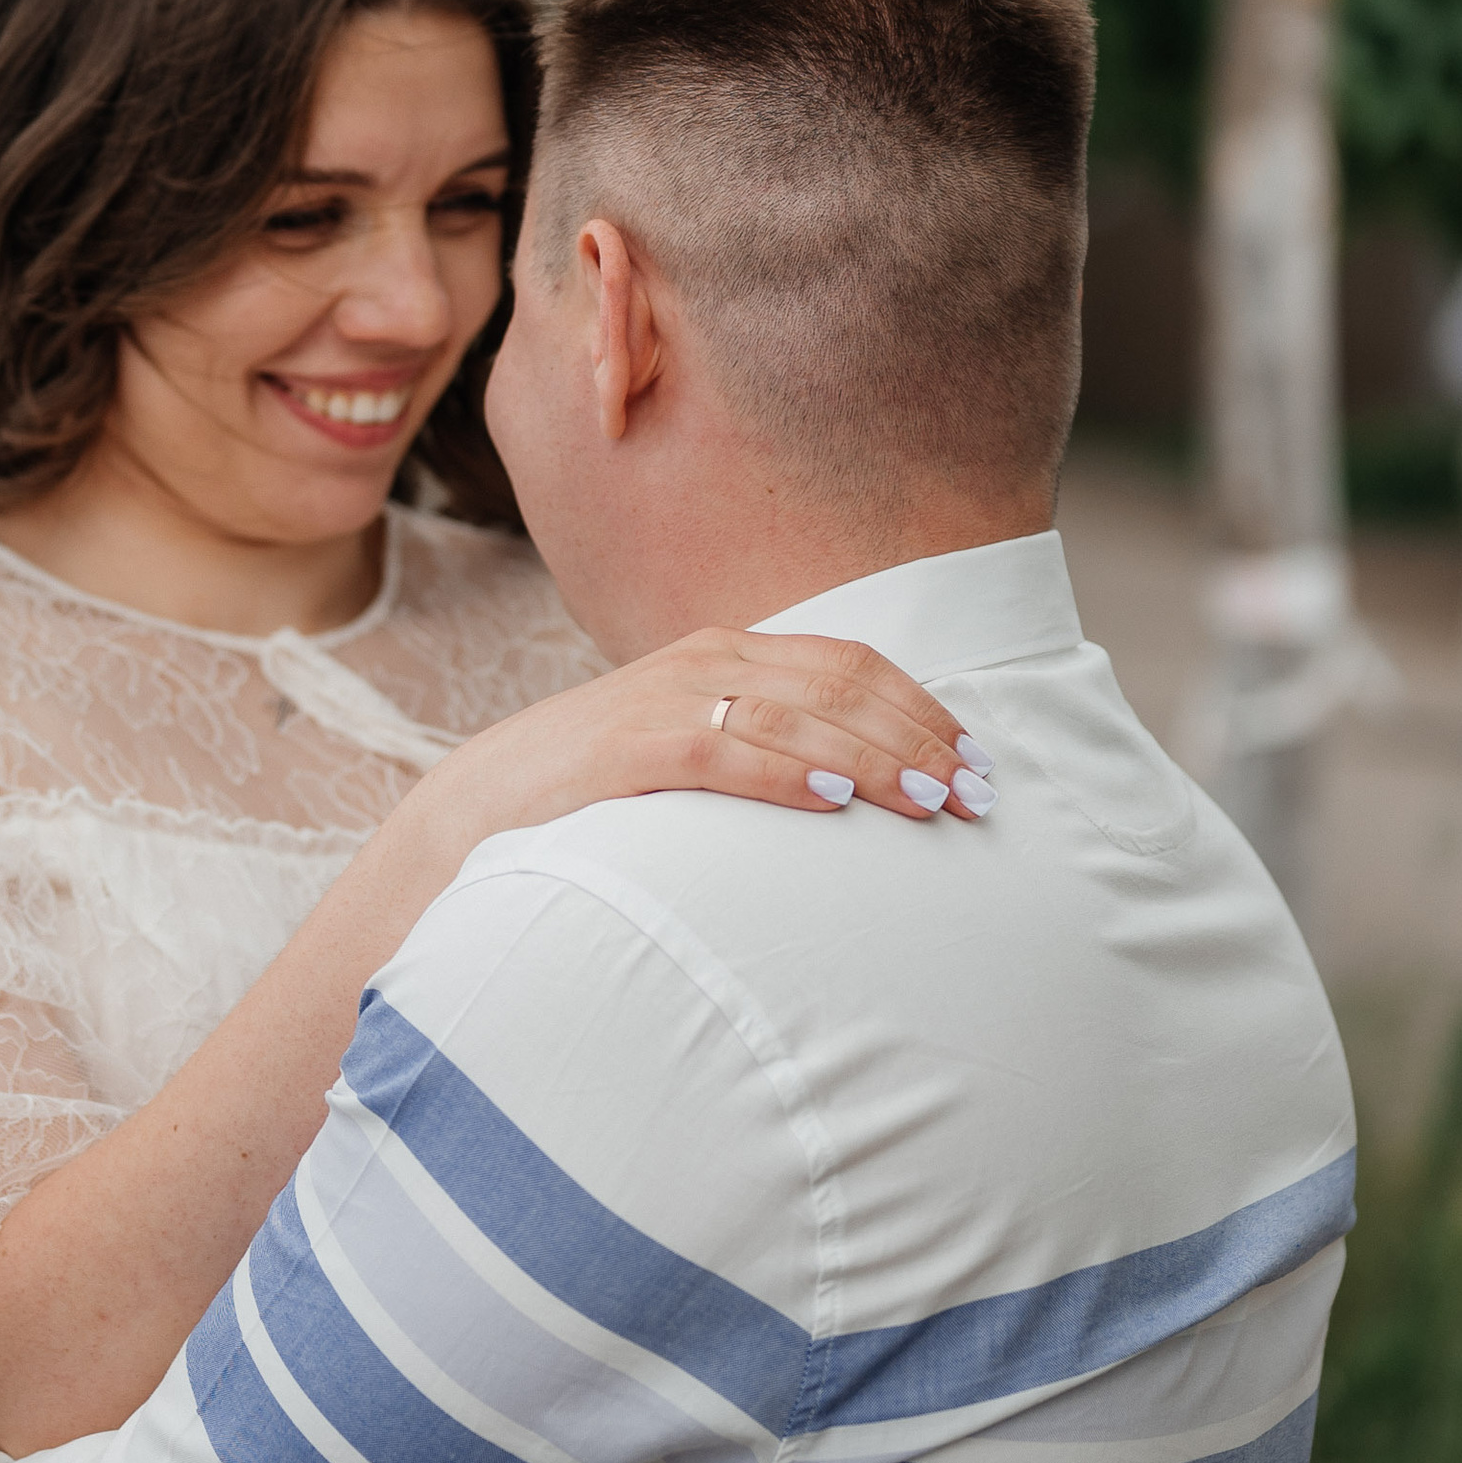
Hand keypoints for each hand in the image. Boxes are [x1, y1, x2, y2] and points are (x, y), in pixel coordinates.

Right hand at [405, 629, 992, 868]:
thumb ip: (768, 746)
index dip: (925, 709)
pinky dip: (787, 771)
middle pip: (843, 683)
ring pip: (798, 714)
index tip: (981, 764)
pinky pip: (724, 750)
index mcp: (730, 654)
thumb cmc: (602, 792)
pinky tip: (836, 798)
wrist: (480, 808)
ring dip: (876, 757)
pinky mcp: (628, 748)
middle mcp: (708, 660)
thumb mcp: (696, 749)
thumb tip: (865, 786)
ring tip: (933, 801)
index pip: (854, 664)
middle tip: (980, 795)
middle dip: (921, 737)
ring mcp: (665, 699)